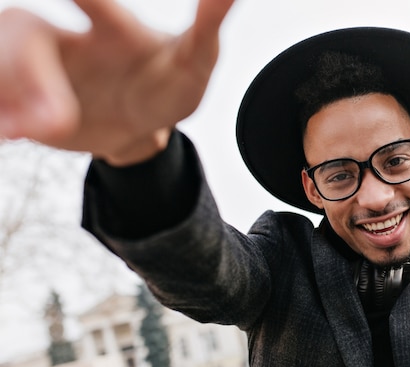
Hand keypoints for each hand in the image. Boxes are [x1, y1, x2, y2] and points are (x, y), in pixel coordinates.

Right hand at [0, 0, 233, 164]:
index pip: (91, 2)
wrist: (141, 128)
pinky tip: (10, 132)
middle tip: (55, 123)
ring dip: (7, 96)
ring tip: (18, 132)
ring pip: (2, 67)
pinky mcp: (25, 102)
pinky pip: (1, 102)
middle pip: (25, 36)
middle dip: (27, 71)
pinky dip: (2, 116)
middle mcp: (67, 42)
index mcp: (113, 29)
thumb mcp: (197, 59)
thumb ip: (209, 22)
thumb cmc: (171, 83)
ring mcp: (39, 73)